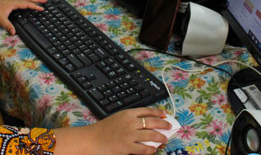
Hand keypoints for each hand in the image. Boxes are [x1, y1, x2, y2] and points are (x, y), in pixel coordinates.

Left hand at [0, 0, 46, 34]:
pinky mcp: (8, 3)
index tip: (42, 8)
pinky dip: (26, 1)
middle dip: (37, 0)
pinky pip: (21, 0)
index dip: (35, 6)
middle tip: (46, 0)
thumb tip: (14, 32)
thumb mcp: (0, 20)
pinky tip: (27, 3)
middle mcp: (13, 1)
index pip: (27, 4)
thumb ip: (8, 26)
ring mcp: (11, 1)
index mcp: (13, 3)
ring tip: (39, 0)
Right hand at [53, 108, 170, 154]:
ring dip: (160, 137)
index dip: (158, 112)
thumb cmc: (102, 130)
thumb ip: (130, 119)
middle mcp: (130, 122)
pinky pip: (144, 149)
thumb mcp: (117, 118)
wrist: (91, 140)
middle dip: (163, 124)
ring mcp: (129, 135)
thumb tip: (144, 124)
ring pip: (151, 135)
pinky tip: (154, 150)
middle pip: (152, 122)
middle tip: (169, 126)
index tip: (164, 114)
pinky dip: (151, 149)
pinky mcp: (127, 147)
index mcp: (127, 113)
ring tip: (165, 139)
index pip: (147, 110)